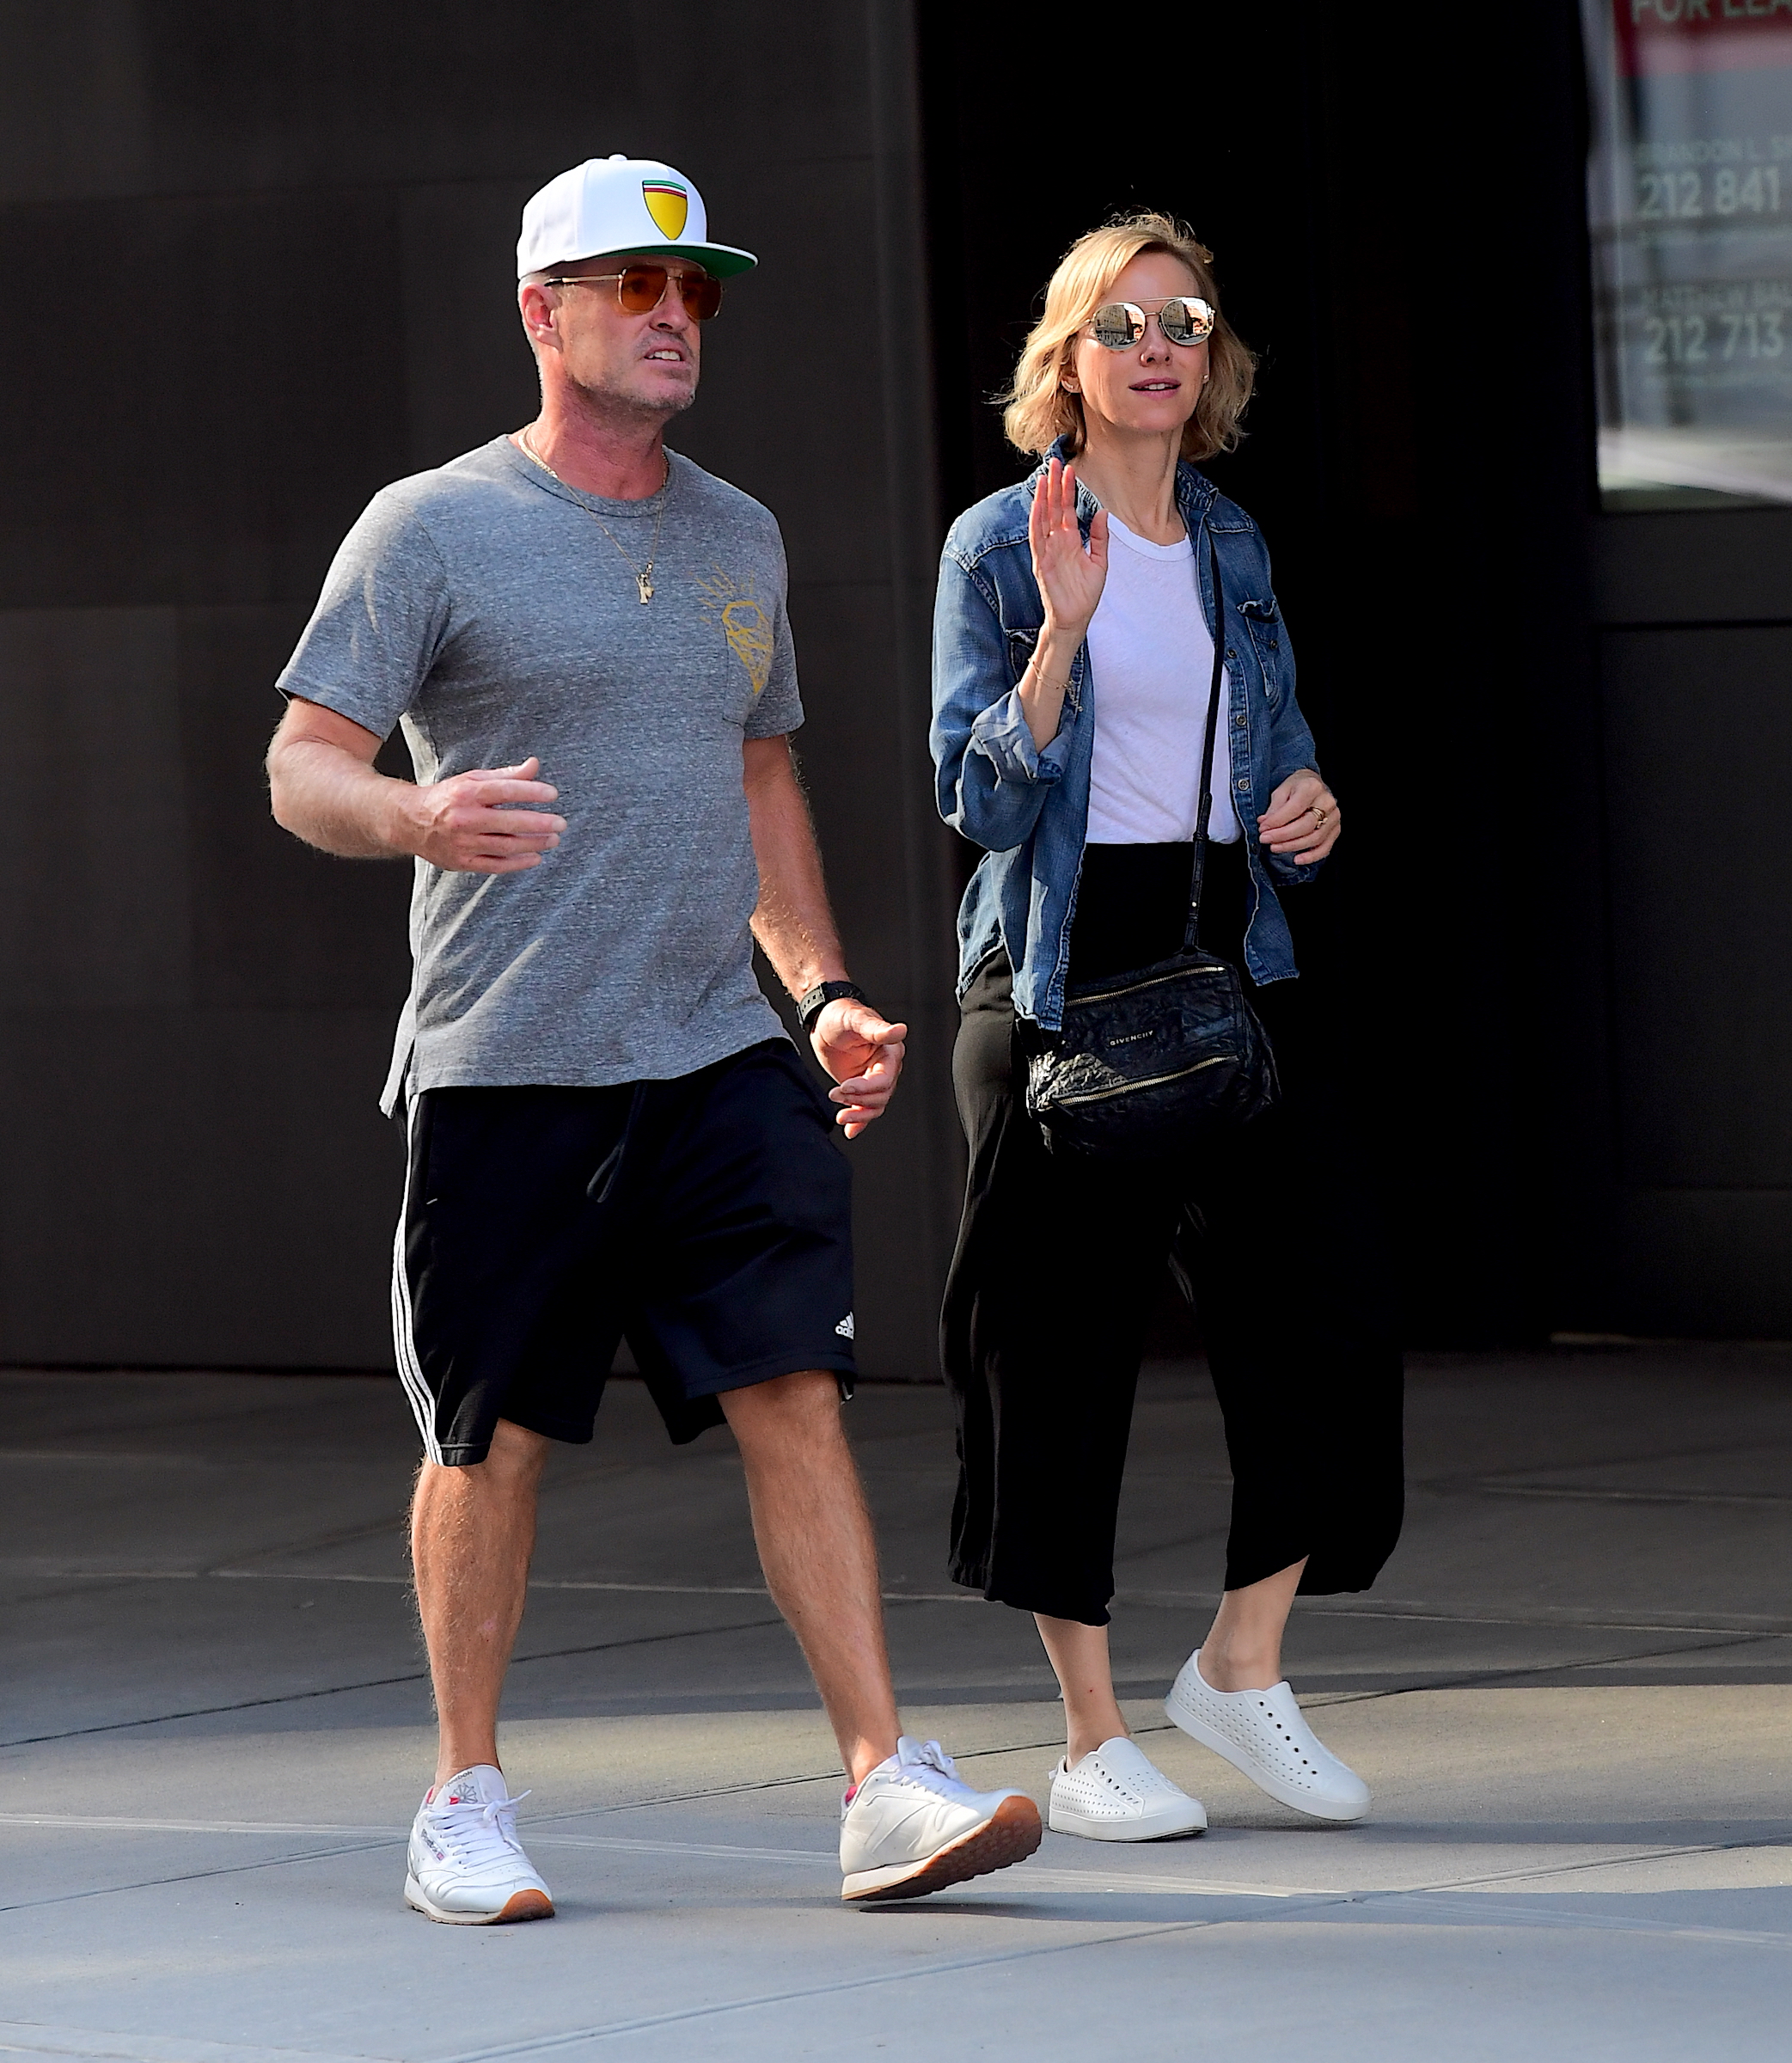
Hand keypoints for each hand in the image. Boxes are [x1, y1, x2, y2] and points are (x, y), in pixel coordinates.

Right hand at [400, 757, 566, 873]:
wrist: (410, 821)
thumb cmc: (448, 798)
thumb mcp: (473, 780)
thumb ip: (505, 775)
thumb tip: (534, 765)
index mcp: (466, 793)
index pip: (506, 791)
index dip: (533, 792)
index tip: (553, 795)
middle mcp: (463, 818)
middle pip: (510, 823)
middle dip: (540, 823)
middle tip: (561, 823)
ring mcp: (462, 843)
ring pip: (506, 846)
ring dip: (534, 844)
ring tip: (553, 839)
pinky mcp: (461, 862)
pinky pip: (495, 865)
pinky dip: (518, 863)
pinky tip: (535, 857)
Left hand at [811, 1001, 906, 1138]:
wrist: (822, 1021)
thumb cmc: (840, 1014)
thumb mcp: (856, 1019)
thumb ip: (877, 1029)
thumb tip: (900, 1030)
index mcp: (890, 1052)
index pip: (884, 1079)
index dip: (865, 1087)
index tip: (844, 1086)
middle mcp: (886, 1067)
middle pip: (880, 1097)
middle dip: (858, 1100)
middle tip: (835, 1093)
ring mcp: (874, 1079)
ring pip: (875, 1106)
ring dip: (857, 1114)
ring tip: (839, 1116)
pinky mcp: (862, 1088)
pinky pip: (866, 1109)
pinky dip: (859, 1122)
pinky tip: (850, 1131)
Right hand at [1029, 456, 1107, 641]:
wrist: (1075, 619)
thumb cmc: (1085, 594)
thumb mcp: (1100, 562)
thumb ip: (1100, 537)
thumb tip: (1103, 512)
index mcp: (1071, 541)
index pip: (1067, 509)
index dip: (1069, 489)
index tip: (1071, 469)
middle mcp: (1057, 542)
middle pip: (1053, 508)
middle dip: (1055, 485)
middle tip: (1056, 462)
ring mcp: (1047, 551)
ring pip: (1043, 518)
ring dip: (1044, 498)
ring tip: (1046, 477)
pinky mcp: (1041, 563)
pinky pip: (1037, 539)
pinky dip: (1036, 521)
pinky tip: (1037, 505)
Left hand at [1258, 770, 1339, 863]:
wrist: (1312, 784)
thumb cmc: (1296, 787)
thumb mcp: (1281, 791)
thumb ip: (1274, 808)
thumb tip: (1265, 824)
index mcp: (1312, 787)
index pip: (1294, 808)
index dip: (1277, 821)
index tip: (1263, 828)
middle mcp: (1327, 801)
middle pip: (1306, 825)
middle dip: (1283, 835)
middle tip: (1265, 839)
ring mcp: (1333, 816)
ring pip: (1315, 838)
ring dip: (1292, 846)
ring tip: (1275, 848)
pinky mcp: (1335, 829)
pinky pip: (1325, 847)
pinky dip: (1311, 856)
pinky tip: (1297, 859)